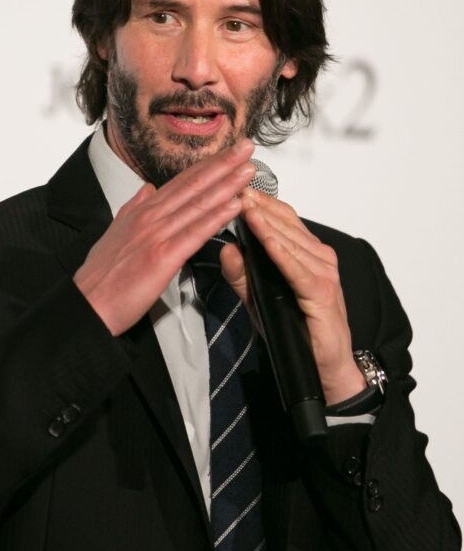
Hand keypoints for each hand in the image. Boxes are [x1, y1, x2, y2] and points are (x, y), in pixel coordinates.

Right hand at [74, 139, 254, 336]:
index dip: (206, 165)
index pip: (180, 182)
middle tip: (246, 147)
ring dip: (226, 185)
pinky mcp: (162, 257)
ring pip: (197, 204)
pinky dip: (216, 218)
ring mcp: (156, 235)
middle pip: (192, 185)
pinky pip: (195, 233)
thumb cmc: (101, 275)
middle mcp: (150, 217)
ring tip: (248, 170)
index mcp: (141, 211)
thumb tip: (147, 190)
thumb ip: (134, 209)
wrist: (88, 302)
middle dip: (222, 165)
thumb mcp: (115, 232)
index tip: (227, 153)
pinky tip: (234, 206)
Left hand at [219, 189, 365, 403]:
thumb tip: (226, 248)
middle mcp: (318, 257)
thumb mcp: (257, 299)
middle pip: (285, 223)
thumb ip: (241, 275)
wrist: (323, 366)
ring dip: (266, 223)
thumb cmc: (294, 330)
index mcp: (305, 253)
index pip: (280, 218)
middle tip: (234, 184)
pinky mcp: (322, 292)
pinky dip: (280, 253)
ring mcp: (323, 272)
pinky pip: (297, 268)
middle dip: (258, 204)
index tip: (233, 184)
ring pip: (290, 241)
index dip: (258, 200)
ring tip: (244, 205)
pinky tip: (264, 240)